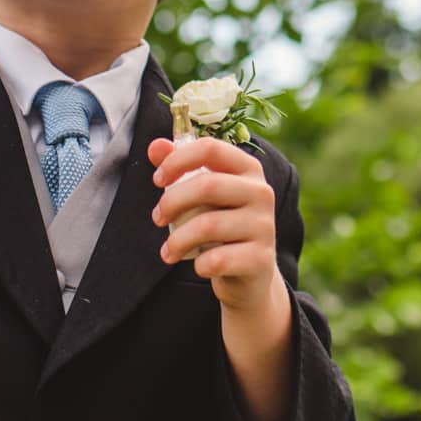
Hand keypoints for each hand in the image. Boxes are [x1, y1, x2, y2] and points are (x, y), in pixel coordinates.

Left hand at [148, 137, 283, 313]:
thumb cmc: (222, 225)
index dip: (177, 160)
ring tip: (168, 251)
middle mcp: (261, 193)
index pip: (210, 149)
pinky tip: (199, 266)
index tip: (158, 179)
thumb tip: (156, 146)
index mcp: (248, 169)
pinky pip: (218, 259)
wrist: (250, 273)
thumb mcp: (204, 195)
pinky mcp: (261, 259)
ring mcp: (264, 226)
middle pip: (207, 185)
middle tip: (157, 217)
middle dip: (172, 202)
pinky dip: (200, 264)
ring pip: (208, 225)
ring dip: (177, 240)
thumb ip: (181, 166)